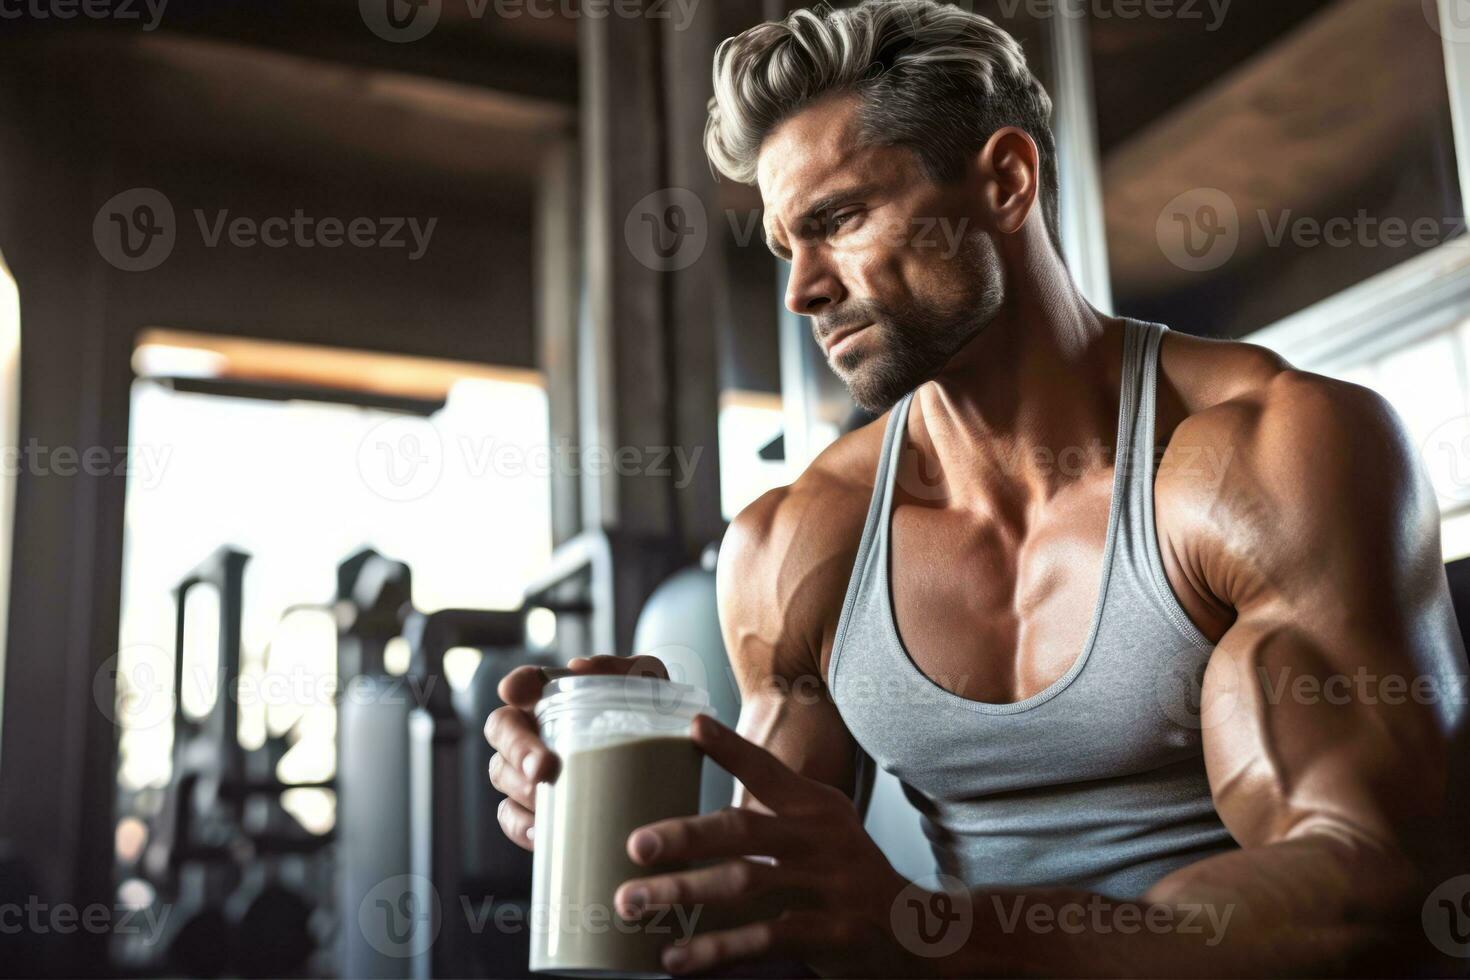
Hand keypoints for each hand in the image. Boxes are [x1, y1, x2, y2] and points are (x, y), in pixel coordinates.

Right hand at [484, 654, 668, 849]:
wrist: (663, 776)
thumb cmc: (650, 722)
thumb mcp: (650, 689)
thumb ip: (625, 668)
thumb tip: (581, 668)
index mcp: (557, 695)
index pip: (525, 681)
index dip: (515, 684)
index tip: (513, 691)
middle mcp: (534, 728)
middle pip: (501, 727)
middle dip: (517, 746)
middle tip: (544, 767)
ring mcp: (526, 769)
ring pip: (500, 772)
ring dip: (520, 786)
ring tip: (546, 799)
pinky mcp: (531, 809)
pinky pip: (510, 817)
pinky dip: (520, 824)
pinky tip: (540, 830)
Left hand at [615, 714, 919, 976]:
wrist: (917, 932)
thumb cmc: (848, 874)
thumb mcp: (823, 828)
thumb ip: (773, 814)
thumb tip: (695, 820)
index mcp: (814, 807)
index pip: (768, 770)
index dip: (730, 749)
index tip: (693, 726)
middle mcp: (819, 839)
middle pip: (743, 830)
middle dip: (685, 835)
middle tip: (635, 844)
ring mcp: (827, 886)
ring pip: (745, 884)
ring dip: (684, 892)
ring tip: (633, 900)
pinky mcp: (831, 932)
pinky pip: (764, 939)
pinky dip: (716, 950)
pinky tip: (676, 957)